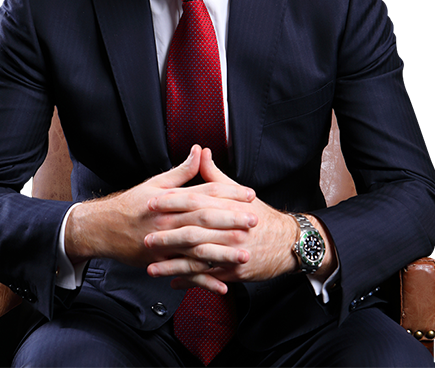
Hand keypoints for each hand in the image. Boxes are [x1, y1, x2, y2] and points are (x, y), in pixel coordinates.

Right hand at [64, 145, 253, 270]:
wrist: (102, 228)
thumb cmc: (131, 204)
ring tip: (244, 255)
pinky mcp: (160, 261)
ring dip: (221, 252)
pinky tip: (221, 286)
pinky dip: (203, 280)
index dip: (228, 193)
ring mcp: (164, 242)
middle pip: (203, 219)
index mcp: (171, 198)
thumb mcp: (155, 183)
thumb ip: (182, 171)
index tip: (250, 194)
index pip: (204, 193)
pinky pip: (184, 272)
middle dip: (230, 220)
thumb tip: (200, 150)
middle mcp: (169, 219)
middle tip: (254, 220)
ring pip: (196, 248)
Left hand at [144, 148, 299, 292]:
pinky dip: (190, 281)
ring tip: (151, 267)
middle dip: (168, 237)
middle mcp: (229, 230)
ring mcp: (232, 253)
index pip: (196, 202)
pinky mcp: (235, 272)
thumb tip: (200, 151)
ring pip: (198, 260)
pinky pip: (208, 277)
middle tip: (146, 238)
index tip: (152, 203)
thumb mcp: (238, 193)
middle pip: (195, 233)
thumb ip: (215, 175)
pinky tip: (173, 283)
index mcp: (228, 207)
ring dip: (173, 265)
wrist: (287, 243)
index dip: (173, 203)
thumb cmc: (260, 216)